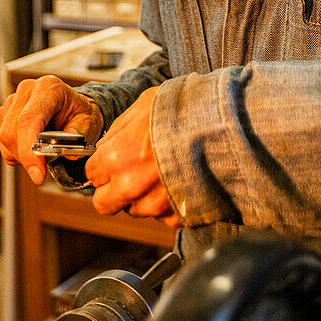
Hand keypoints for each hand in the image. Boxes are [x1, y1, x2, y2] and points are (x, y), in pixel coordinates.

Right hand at [0, 75, 103, 184]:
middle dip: (26, 157)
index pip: (29, 119)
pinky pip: (1, 141)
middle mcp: (27, 90)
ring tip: (41, 154)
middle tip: (43, 169)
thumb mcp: (88, 123)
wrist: (73, 108)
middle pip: (11, 131)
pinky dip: (15, 153)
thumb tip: (67, 152)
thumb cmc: (79, 114)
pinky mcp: (3, 113)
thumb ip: (78, 136)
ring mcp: (12, 100)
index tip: (37, 175)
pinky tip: (31, 149)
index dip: (29, 149)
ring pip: (4, 138)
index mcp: (49, 88)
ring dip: (20, 155)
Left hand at [85, 88, 181, 227]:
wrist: (228, 127)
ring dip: (142, 196)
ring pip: (135, 209)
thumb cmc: (187, 110)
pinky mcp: (178, 216)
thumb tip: (105, 145)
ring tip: (164, 171)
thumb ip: (119, 129)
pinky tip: (180, 180)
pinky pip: (164, 216)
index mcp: (117, 157)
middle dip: (112, 190)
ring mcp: (155, 205)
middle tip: (130, 174)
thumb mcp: (145, 104)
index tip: (113, 160)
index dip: (103, 165)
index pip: (92, 174)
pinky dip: (168, 203)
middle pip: (104, 203)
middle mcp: (132, 186)